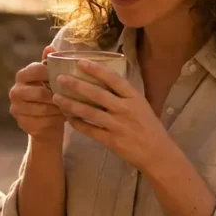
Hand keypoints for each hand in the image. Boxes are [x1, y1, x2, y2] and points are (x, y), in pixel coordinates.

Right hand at [9, 45, 64, 144]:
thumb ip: (49, 62)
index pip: (36, 70)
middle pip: (39, 92)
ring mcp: (16, 108)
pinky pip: (41, 121)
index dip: (53, 74)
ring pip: (42, 108)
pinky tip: (63, 117)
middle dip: (57, 95)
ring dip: (58, 108)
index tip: (67, 78)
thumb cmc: (50, 95)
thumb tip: (50, 46)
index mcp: (22, 75)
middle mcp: (15, 91)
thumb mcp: (50, 78)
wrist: (45, 122)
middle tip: (71, 96)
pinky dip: (54, 119)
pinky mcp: (21, 123)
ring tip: (70, 107)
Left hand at [52, 60, 172, 173]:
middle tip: (60, 78)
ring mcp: (117, 125)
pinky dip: (77, 124)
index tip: (81, 62)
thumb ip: (125, 95)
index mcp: (134, 97)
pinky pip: (90, 130)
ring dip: (71, 104)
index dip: (96, 70)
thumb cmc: (150, 128)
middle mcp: (125, 109)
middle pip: (97, 93)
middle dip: (76, 84)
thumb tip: (105, 81)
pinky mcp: (111, 140)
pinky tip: (67, 118)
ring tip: (57, 97)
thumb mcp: (142, 106)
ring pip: (89, 112)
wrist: (158, 154)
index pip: (113, 79)